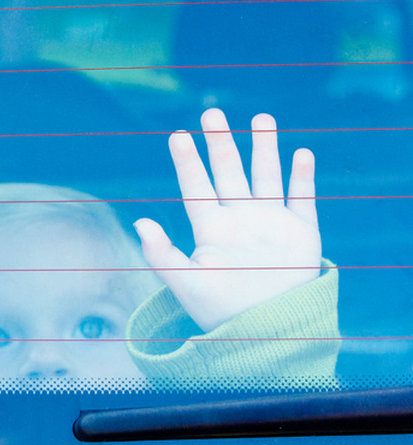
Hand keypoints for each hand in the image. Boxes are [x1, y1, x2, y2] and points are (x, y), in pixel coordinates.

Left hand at [133, 108, 321, 331]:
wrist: (266, 332)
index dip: (188, 161)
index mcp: (211, 229)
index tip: (177, 135)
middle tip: (211, 112)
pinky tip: (301, 154)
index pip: (197, 187)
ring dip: (264, 148)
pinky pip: (304, 199)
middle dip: (222, 143)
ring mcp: (271, 223)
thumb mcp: (186, 284)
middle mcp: (240, 220)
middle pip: (229, 172)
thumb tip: (140, 222)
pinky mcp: (301, 233)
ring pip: (266, 176)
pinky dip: (303, 177)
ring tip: (261, 117)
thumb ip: (161, 254)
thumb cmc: (221, 312)